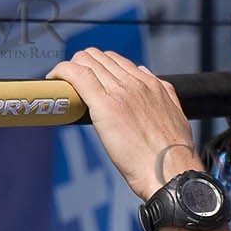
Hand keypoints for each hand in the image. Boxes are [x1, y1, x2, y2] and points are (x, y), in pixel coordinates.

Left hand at [47, 48, 200, 199]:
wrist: (171, 173)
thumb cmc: (173, 157)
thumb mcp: (177, 116)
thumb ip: (164, 94)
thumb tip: (149, 78)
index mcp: (151, 85)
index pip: (116, 61)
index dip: (97, 66)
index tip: (88, 80)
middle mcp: (135, 83)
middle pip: (97, 57)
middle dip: (80, 65)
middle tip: (70, 84)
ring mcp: (120, 92)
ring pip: (85, 61)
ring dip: (69, 68)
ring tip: (60, 85)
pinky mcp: (105, 105)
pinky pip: (76, 74)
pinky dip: (61, 72)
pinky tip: (53, 80)